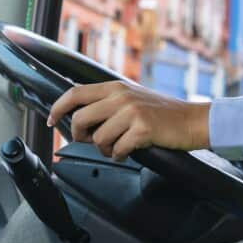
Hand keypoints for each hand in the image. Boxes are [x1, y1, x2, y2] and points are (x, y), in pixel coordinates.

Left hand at [46, 80, 210, 162]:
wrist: (192, 120)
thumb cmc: (163, 113)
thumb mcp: (133, 98)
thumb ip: (109, 102)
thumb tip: (80, 117)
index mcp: (116, 87)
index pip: (75, 93)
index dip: (58, 108)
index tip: (51, 120)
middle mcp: (121, 96)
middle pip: (80, 118)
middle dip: (80, 136)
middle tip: (91, 141)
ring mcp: (132, 112)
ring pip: (98, 139)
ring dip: (105, 149)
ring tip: (118, 146)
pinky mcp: (142, 129)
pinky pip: (117, 150)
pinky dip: (120, 155)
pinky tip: (130, 150)